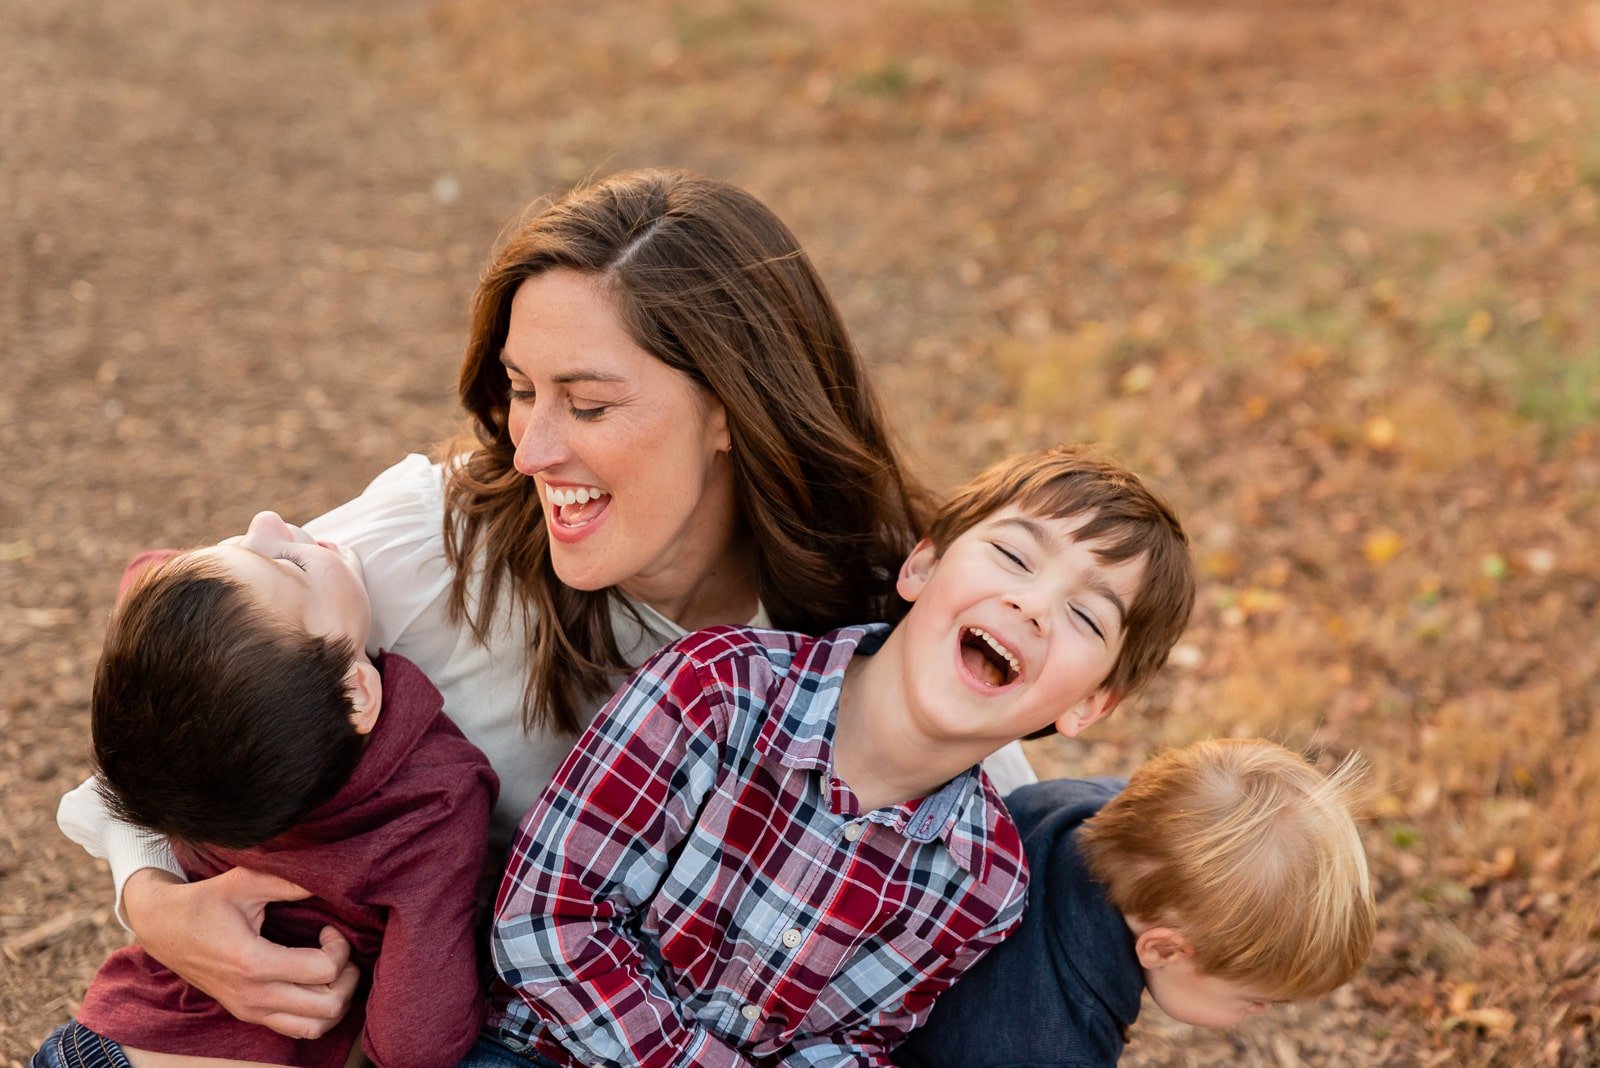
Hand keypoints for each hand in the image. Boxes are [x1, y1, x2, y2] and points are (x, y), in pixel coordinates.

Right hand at [124, 867, 359, 1038]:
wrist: (162, 927)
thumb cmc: (204, 902)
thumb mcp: (245, 881)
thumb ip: (289, 881)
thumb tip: (331, 876)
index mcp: (254, 964)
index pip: (325, 971)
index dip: (339, 947)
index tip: (327, 928)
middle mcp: (254, 997)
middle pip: (329, 1007)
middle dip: (347, 977)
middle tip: (337, 950)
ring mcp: (250, 1011)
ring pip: (315, 1027)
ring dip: (336, 1000)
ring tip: (331, 970)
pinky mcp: (247, 1015)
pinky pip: (296, 1029)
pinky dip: (317, 1012)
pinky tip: (313, 983)